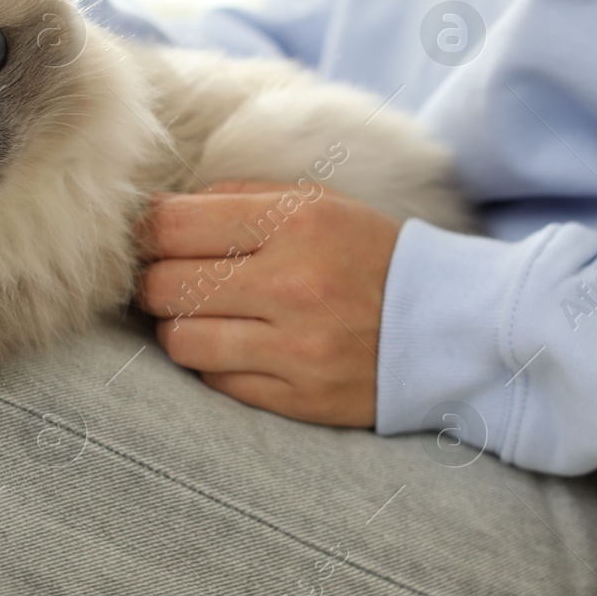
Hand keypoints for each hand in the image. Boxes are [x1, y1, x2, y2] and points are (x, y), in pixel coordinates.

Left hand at [136, 181, 403, 428]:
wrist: (448, 325)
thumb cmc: (367, 255)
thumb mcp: (316, 203)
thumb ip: (238, 198)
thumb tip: (158, 213)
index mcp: (295, 221)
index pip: (172, 226)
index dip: (147, 234)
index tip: (155, 240)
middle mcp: (293, 284)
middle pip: (165, 286)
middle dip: (158, 283)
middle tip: (174, 281)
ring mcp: (297, 347)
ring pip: (181, 341)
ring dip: (180, 328)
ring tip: (204, 317)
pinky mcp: (300, 397)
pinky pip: (215, 382)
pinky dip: (213, 364)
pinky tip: (238, 347)